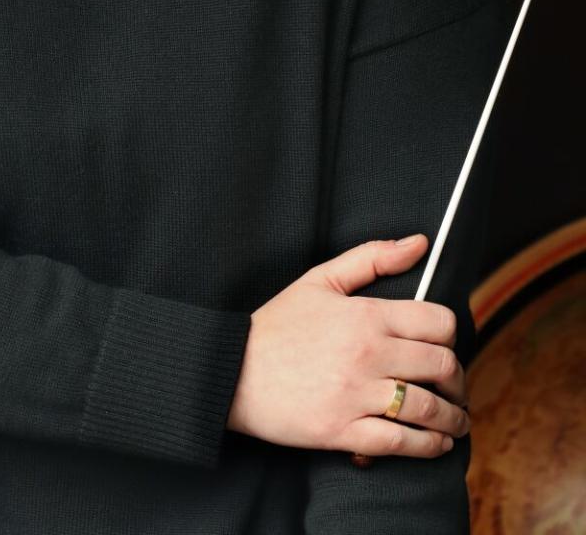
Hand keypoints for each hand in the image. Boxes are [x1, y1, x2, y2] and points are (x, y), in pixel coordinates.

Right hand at [226, 234, 469, 459]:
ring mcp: (357, 395)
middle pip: (443, 367)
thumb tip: (419, 243)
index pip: (438, 322)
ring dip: (452, 419)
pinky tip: (435, 444)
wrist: (232, 370)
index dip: (451, 335)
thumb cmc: (276, 324)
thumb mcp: (319, 280)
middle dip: (458, 379)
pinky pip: (402, 443)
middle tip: (455, 386)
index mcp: (366, 315)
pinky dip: (428, 447)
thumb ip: (372, 258)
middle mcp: (368, 354)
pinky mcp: (344, 431)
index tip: (446, 345)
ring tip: (455, 421)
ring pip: (429, 409)